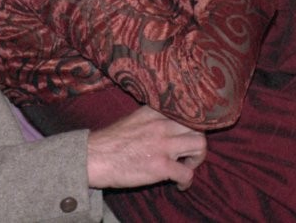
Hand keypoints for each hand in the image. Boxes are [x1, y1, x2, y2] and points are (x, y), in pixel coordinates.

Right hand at [86, 106, 206, 190]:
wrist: (94, 157)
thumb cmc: (111, 140)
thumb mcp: (134, 118)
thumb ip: (152, 118)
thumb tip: (166, 123)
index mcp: (156, 112)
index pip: (187, 110)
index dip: (194, 123)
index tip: (191, 133)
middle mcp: (163, 125)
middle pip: (199, 127)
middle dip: (198, 142)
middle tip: (189, 153)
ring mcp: (163, 145)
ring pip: (200, 146)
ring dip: (197, 159)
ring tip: (187, 166)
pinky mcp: (161, 166)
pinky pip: (187, 173)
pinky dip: (187, 181)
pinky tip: (180, 185)